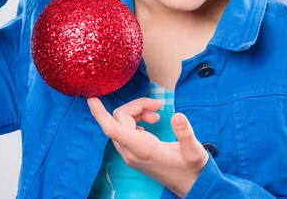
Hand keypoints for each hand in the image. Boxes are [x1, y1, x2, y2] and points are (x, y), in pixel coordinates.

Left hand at [87, 97, 209, 197]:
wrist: (190, 187)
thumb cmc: (192, 170)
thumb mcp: (195, 152)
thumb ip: (186, 134)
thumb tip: (177, 116)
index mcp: (142, 149)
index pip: (113, 130)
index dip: (100, 114)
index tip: (91, 99)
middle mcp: (131, 152)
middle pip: (119, 119)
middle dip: (136, 106)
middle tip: (158, 105)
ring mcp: (130, 154)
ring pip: (121, 124)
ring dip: (136, 113)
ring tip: (156, 114)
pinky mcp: (133, 154)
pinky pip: (124, 131)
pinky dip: (136, 120)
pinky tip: (151, 122)